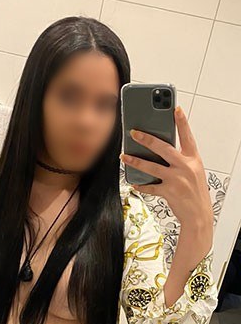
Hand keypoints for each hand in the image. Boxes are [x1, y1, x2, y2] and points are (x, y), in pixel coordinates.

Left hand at [120, 106, 213, 227]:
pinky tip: (134, 182)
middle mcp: (185, 167)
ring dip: (135, 161)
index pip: (187, 136)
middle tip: (134, 132)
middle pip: (163, 148)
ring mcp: (176, 179)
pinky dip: (141, 185)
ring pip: (151, 167)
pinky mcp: (168, 192)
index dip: (182, 122)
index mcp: (193, 159)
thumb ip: (181, 160)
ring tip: (124, 156)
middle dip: (147, 139)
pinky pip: (150, 186)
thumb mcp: (193, 171)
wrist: (198, 214)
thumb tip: (161, 150)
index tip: (175, 109)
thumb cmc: (195, 191)